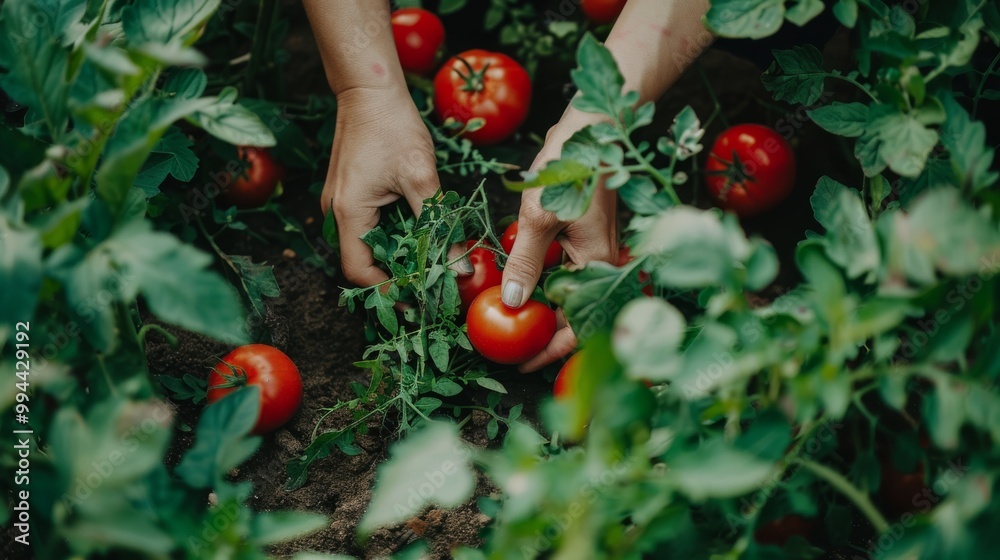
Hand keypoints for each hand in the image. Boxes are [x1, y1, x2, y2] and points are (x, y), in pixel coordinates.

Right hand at [320, 86, 470, 286]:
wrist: (370, 90)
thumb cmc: (392, 127)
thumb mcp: (421, 177)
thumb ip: (438, 224)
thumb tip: (459, 267)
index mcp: (349, 213)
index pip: (360, 272)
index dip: (389, 290)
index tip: (419, 298)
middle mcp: (338, 213)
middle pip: (364, 262)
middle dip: (398, 277)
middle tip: (432, 285)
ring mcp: (342, 204)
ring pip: (368, 246)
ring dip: (398, 256)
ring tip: (431, 263)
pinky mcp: (351, 195)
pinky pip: (369, 228)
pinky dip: (393, 238)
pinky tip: (419, 235)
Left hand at [501, 111, 618, 371]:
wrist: (594, 128)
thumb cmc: (572, 169)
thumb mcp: (540, 219)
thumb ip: (526, 264)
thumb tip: (513, 305)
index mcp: (599, 267)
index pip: (578, 329)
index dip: (550, 352)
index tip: (521, 365)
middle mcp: (602, 265)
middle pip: (575, 317)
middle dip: (545, 337)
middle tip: (511, 349)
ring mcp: (595, 251)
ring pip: (570, 296)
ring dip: (544, 312)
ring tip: (512, 324)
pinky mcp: (585, 236)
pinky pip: (567, 273)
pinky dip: (545, 284)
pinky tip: (521, 286)